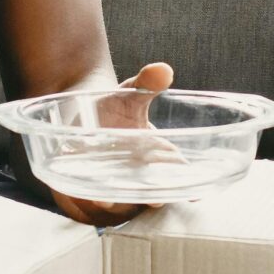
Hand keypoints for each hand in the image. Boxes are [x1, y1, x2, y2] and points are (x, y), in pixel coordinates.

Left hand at [46, 61, 175, 227]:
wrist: (78, 112)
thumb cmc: (112, 106)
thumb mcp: (130, 93)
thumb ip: (146, 84)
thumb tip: (162, 70)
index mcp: (157, 154)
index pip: (177, 171)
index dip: (185, 183)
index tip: (194, 195)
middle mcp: (139, 174)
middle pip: (153, 192)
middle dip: (155, 197)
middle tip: (155, 199)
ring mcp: (116, 183)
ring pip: (123, 201)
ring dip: (118, 203)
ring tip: (109, 199)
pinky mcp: (90, 188)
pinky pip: (95, 202)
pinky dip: (92, 202)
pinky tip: (90, 197)